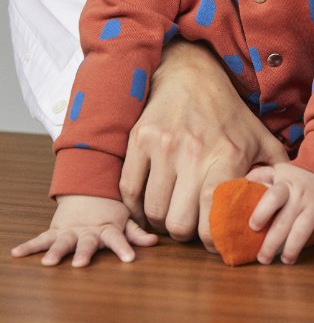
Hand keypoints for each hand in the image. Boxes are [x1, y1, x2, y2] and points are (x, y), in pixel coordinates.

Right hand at [11, 195, 156, 266]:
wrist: (88, 191)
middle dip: (84, 252)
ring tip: (48, 262)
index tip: (129, 259)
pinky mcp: (56, 230)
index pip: (118, 238)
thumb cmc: (110, 210)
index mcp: (108, 228)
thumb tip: (155, 242)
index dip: (124, 248)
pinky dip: (29, 245)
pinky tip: (16, 253)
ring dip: (55, 251)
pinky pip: (41, 238)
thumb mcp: (126, 219)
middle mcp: (88, 230)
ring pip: (62, 241)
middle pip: (87, 243)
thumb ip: (137, 232)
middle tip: (81, 263)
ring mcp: (71, 230)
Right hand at [119, 39, 288, 249]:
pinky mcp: (139, 140)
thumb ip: (275, 170)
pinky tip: (149, 207)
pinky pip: (129, 190)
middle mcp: (194, 152)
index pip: (214, 209)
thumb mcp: (259, 138)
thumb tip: (286, 200)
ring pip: (152, 211)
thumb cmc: (229, 114)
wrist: (192, 75)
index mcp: (228, 154)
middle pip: (179, 221)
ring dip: (160, 222)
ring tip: (172, 216)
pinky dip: (136, 208)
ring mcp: (163, 146)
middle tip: (191, 228)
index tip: (215, 242)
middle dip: (185, 233)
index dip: (212, 237)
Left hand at [245, 163, 313, 264]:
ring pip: (305, 228)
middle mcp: (302, 194)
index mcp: (286, 184)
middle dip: (272, 243)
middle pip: (285, 221)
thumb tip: (238, 186)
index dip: (262, 211)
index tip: (253, 226)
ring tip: (285, 260)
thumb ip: (259, 176)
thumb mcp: (278, 170)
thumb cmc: (297, 177)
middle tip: (262, 258)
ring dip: (293, 247)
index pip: (274, 196)